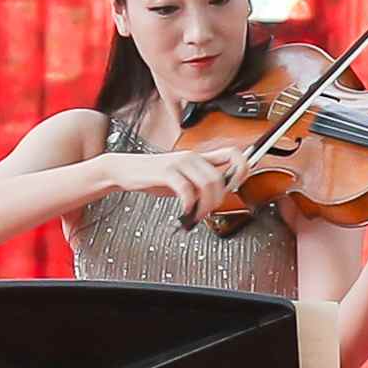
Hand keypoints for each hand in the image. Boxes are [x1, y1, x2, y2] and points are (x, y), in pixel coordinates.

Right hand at [105, 147, 242, 221]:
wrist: (125, 170)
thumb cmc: (153, 175)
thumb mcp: (182, 178)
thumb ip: (200, 183)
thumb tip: (219, 195)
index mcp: (199, 157)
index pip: (233, 153)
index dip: (242, 169)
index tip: (236, 186)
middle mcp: (192, 157)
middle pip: (219, 177)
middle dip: (218, 199)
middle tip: (208, 210)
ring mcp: (179, 163)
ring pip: (207, 183)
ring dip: (205, 205)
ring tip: (196, 214)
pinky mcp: (166, 172)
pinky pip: (187, 190)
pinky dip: (189, 205)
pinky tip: (185, 211)